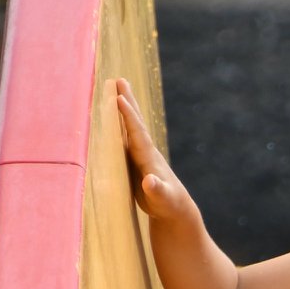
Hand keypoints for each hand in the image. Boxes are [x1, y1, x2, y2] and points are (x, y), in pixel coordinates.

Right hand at [114, 78, 190, 221]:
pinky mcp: (136, 161)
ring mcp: (140, 155)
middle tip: (119, 80)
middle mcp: (145, 151)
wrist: (175, 209)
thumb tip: (149, 181)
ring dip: (124, 108)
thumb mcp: (162, 199)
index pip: (137, 132)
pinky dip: (119, 124)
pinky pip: (125, 137)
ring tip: (117, 89)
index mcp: (149, 157)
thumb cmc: (169, 204)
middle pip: (135, 122)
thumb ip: (156, 190)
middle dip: (128, 101)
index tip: (119, 98)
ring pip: (130, 126)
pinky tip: (113, 117)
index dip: (128, 116)